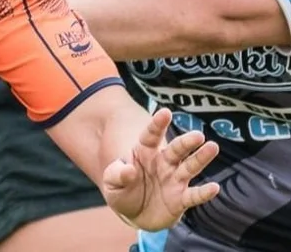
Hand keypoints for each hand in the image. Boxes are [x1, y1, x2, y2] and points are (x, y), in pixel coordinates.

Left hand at [102, 107, 220, 230]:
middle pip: (176, 149)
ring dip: (201, 158)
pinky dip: (204, 192)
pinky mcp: (181, 199)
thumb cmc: (122, 192)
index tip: (166, 112)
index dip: (158, 124)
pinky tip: (215, 187)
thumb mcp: (112, 184)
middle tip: (198, 135)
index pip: (151, 135)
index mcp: (144, 152)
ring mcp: (174, 180)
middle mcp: (163, 162)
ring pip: (190, 167)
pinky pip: (194, 195)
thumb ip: (117, 175)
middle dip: (186, 142)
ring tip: (212, 147)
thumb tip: (129, 169)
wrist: (134, 214)